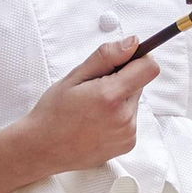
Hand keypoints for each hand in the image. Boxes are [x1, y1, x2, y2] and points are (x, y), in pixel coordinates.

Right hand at [0, 37, 158, 192]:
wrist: (43, 148)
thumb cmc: (53, 112)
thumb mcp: (74, 77)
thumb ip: (107, 57)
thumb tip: (132, 44)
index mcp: (110, 96)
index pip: (149, 68)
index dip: (139, 59)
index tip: (125, 60)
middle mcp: (124, 118)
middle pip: (140, 84)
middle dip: (122, 81)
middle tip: (94, 90)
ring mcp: (127, 134)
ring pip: (134, 103)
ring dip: (119, 100)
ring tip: (92, 109)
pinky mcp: (127, 144)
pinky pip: (130, 120)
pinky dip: (117, 117)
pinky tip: (96, 123)